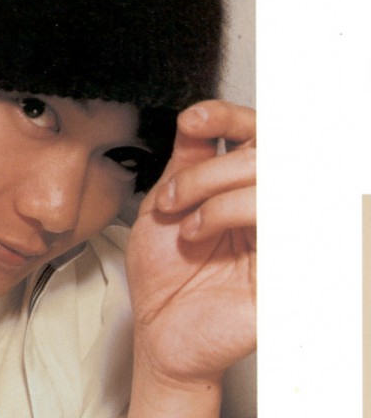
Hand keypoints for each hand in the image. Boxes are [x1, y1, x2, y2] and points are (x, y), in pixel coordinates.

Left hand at [126, 100, 255, 401]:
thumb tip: (196, 117)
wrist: (158, 327)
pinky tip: (197, 237)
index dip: (228, 117)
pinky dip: (227, 216)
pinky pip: (278, 223)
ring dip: (212, 197)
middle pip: (260, 156)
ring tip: (185, 226)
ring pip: (267, 183)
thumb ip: (185, 162)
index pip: (254, 136)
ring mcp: (278, 235)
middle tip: (171, 199)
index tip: (193, 120)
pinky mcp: (287, 269)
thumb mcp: (165, 205)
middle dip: (205, 172)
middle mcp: (265, 206)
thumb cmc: (164, 271)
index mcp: (240, 187)